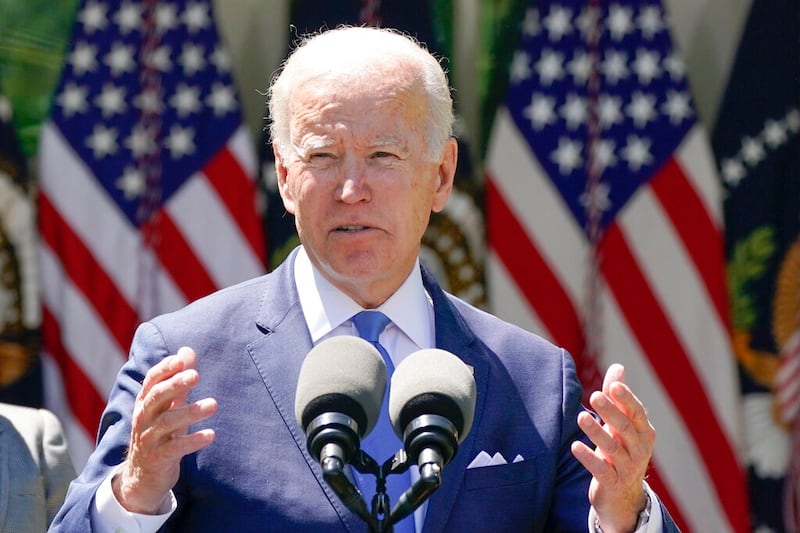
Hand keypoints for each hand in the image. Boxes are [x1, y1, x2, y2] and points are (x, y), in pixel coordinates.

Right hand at [113, 347, 217, 513]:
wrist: (142, 477)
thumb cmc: (159, 434)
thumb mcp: (168, 407)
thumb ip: (178, 381)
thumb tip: (187, 350)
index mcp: (145, 402)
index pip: (152, 381)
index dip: (165, 368)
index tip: (181, 358)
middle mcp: (143, 418)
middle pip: (157, 397)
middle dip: (175, 385)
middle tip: (196, 375)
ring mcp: (149, 439)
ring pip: (167, 422)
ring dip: (190, 412)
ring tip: (213, 404)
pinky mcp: (158, 459)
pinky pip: (175, 448)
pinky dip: (192, 441)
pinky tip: (211, 435)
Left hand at [571, 364, 654, 532]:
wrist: (623, 496)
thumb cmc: (621, 450)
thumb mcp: (621, 424)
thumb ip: (618, 397)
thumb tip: (618, 367)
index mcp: (643, 432)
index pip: (636, 412)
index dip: (626, 398)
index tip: (612, 385)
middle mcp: (639, 449)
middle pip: (625, 428)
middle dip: (610, 411)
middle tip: (594, 396)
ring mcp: (627, 468)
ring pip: (613, 448)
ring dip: (597, 432)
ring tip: (581, 417)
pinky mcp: (613, 483)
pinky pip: (602, 470)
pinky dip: (589, 458)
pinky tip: (575, 446)